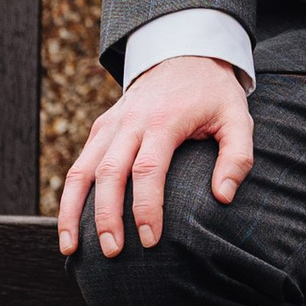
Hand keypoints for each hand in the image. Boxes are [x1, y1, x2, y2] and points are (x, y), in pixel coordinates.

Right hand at [56, 58, 252, 257]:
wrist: (184, 52)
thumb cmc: (212, 93)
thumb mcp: (237, 116)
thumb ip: (237, 156)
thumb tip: (223, 197)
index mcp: (164, 120)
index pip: (148, 168)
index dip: (146, 206)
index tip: (150, 239)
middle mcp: (131, 122)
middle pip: (109, 173)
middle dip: (106, 216)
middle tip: (113, 252)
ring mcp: (111, 124)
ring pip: (82, 170)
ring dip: (72, 210)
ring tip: (71, 249)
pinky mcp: (101, 128)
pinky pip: (79, 164)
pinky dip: (69, 196)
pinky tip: (69, 227)